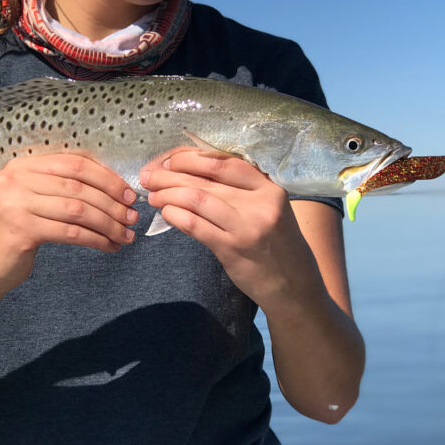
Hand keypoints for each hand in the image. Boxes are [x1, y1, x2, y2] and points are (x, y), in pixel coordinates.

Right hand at [0, 154, 137, 294]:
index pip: (74, 162)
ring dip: (108, 223)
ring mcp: (15, 204)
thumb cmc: (18, 229)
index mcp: (22, 164)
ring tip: (126, 234)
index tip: (127, 192)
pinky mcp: (21, 230)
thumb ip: (62, 185)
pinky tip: (109, 246)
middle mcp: (15, 179)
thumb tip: (115, 184)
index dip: (106, 176)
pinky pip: (70, 233)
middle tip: (132, 216)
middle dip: (111, 202)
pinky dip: (96, 239)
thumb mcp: (34, 198)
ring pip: (78, 210)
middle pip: (78, 185)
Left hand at [139, 148, 319, 307]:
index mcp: (268, 187)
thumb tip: (192, 169)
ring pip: (197, 198)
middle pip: (205, 179)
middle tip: (149, 175)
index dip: (190, 157)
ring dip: (168, 193)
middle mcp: (260, 202)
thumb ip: (240, 189)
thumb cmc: (276, 243)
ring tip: (153, 194)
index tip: (169, 159)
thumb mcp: (269, 208)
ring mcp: (246, 226)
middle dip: (170, 174)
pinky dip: (176, 215)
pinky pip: (195, 225)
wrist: (294, 287)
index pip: (223, 162)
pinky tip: (166, 212)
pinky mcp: (232, 249)